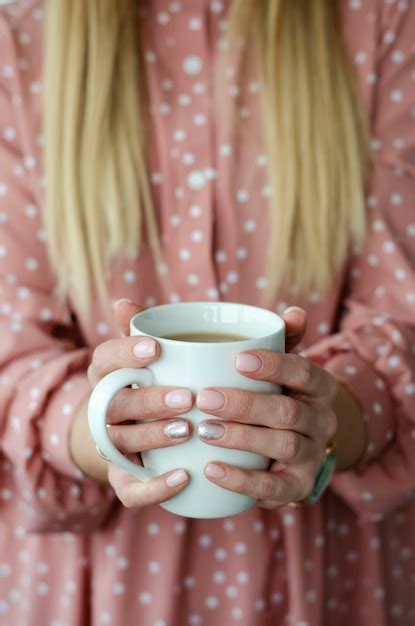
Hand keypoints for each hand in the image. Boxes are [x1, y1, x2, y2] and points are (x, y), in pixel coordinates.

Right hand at [71, 299, 194, 507]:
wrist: (135, 431)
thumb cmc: (152, 382)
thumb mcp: (150, 356)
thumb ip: (145, 330)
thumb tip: (124, 302)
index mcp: (107, 376)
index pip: (103, 361)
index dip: (124, 355)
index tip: (155, 349)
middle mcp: (103, 411)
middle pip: (114, 405)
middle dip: (148, 400)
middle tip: (186, 397)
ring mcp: (112, 446)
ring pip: (121, 443)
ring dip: (153, 437)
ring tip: (187, 430)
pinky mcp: (124, 478)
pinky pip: (130, 489)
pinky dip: (154, 487)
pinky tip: (183, 477)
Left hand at [195, 307, 337, 508]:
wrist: (297, 448)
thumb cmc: (278, 395)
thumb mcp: (282, 368)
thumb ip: (283, 341)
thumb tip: (294, 313)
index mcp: (319, 387)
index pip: (304, 372)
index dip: (275, 365)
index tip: (238, 360)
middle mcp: (322, 421)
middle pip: (288, 411)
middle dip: (245, 404)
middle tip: (204, 398)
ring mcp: (313, 456)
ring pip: (283, 445)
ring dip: (241, 437)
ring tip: (204, 431)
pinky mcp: (298, 488)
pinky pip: (274, 488)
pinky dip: (242, 480)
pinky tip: (211, 469)